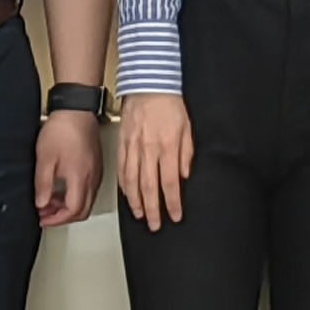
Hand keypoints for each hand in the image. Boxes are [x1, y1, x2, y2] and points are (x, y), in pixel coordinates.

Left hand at [33, 110, 101, 228]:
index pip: (73, 211)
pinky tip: (62, 188)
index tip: (43, 218)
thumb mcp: (45, 160)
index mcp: (80, 179)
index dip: (57, 219)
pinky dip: (75, 195)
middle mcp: (92, 178)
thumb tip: (42, 204)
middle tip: (46, 214)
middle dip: (64, 217)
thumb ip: (43, 185)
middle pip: (83, 210)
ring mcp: (96, 172)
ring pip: (87, 201)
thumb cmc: (63, 130)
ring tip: (50, 201)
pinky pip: (89, 189)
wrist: (77, 110)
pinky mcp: (96, 165)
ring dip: (69, 206)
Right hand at [117, 92, 194, 229]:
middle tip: (156, 225)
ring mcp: (133, 147)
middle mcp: (148, 150)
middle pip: (150, 187)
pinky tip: (127, 195)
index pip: (171, 182)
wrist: (148, 84)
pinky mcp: (122, 143)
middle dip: (153, 210)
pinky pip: (122, 169)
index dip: (173, 202)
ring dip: (136, 202)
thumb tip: (184, 176)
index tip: (175, 216)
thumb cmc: (170, 104)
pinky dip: (124, 185)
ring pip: (133, 181)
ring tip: (140, 215)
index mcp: (167, 146)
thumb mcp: (187, 128)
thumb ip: (186, 154)